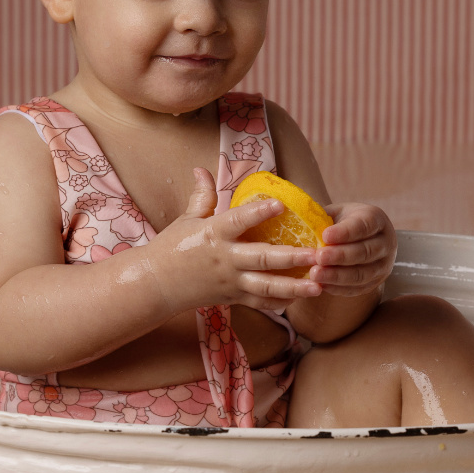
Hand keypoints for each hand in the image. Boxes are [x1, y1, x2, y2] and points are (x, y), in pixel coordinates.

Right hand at [146, 169, 324, 312]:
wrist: (155, 284)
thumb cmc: (171, 248)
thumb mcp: (186, 219)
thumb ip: (202, 196)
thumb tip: (202, 169)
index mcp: (214, 234)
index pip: (240, 221)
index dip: (260, 212)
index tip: (281, 205)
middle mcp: (226, 259)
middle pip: (262, 259)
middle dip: (291, 257)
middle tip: (317, 254)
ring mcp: (231, 281)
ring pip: (266, 287)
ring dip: (294, 287)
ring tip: (318, 285)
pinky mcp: (233, 298)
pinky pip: (260, 303)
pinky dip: (280, 302)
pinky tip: (300, 297)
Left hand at [308, 202, 396, 296]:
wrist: (357, 239)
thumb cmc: (341, 223)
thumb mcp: (335, 213)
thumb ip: (322, 217)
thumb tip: (299, 221)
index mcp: (376, 219)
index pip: (364, 225)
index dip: (345, 232)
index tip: (325, 235)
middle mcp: (385, 242)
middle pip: (365, 252)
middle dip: (340, 256)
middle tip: (318, 257)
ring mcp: (383, 265)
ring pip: (362, 274)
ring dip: (337, 276)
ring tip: (315, 274)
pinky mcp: (375, 283)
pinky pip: (358, 288)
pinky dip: (339, 288)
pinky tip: (321, 285)